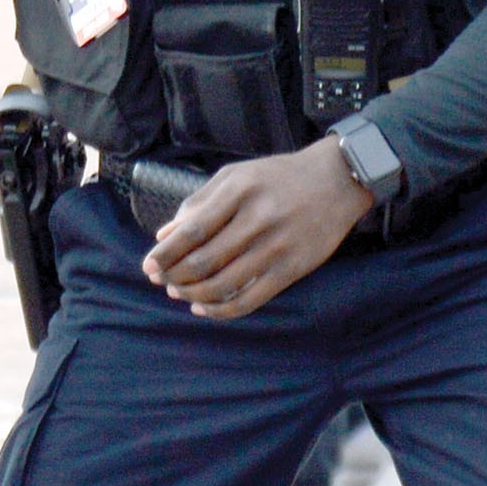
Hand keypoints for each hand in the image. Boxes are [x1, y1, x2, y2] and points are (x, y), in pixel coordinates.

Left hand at [144, 140, 372, 320]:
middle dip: (175, 277)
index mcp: (240, 191)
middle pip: (204, 261)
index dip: (165, 254)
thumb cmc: (279, 177)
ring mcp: (277, 246)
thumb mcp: (236, 175)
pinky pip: (250, 299)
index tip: (148, 267)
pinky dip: (221, 310)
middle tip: (163, 281)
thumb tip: (164, 235)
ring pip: (223, 284)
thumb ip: (199, 201)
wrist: (338, 180)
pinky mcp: (293, 268)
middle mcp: (258, 218)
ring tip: (180, 293)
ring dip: (193, 294)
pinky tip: (204, 308)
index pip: (192, 231)